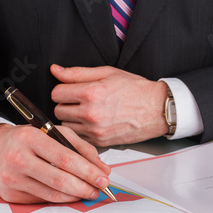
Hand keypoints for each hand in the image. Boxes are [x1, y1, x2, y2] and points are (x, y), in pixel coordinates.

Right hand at [0, 124, 110, 203]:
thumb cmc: (24, 140)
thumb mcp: (52, 132)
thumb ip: (80, 147)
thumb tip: (101, 168)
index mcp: (29, 138)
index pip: (65, 158)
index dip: (88, 171)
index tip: (103, 177)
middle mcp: (17, 158)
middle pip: (60, 180)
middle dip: (85, 187)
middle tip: (99, 189)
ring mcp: (11, 179)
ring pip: (52, 194)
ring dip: (75, 196)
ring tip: (88, 192)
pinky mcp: (10, 195)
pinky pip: (42, 200)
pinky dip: (60, 199)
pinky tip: (69, 194)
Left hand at [51, 65, 168, 146]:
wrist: (156, 110)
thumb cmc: (135, 90)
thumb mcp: (107, 73)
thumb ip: (77, 73)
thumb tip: (56, 70)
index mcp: (91, 93)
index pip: (56, 93)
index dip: (62, 89)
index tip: (70, 89)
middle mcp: (91, 113)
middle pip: (58, 110)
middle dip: (66, 104)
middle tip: (79, 100)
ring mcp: (95, 130)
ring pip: (66, 125)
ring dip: (72, 118)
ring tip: (86, 111)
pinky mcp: (100, 141)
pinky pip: (78, 136)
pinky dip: (81, 130)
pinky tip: (92, 122)